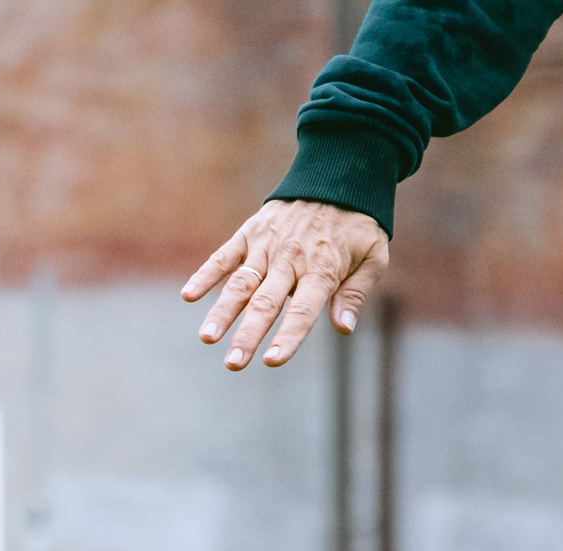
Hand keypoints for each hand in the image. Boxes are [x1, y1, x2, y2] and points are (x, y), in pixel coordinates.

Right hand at [182, 199, 388, 369]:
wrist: (339, 176)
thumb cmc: (357, 225)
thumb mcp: (373, 256)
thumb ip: (355, 293)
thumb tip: (343, 328)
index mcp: (321, 269)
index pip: (303, 310)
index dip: (288, 336)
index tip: (272, 360)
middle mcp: (290, 260)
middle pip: (265, 303)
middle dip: (248, 334)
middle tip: (233, 362)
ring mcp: (266, 246)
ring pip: (241, 284)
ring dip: (222, 311)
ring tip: (207, 337)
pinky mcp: (249, 234)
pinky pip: (224, 256)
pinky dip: (206, 274)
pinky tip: (189, 295)